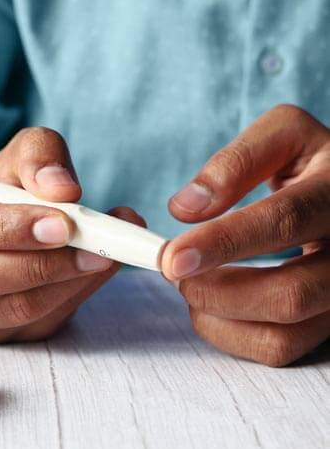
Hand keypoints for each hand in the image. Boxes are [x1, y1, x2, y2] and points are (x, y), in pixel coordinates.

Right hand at [0, 127, 143, 342]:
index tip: (61, 223)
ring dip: (61, 286)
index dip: (5, 227)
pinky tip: (92, 274)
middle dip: (37, 265)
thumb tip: (62, 188)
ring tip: (105, 256)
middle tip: (93, 247)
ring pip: (0, 311)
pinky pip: (24, 328)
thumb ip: (37, 157)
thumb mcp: (11, 156)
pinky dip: (67, 301)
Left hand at [162, 104, 329, 365]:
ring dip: (218, 314)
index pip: (284, 221)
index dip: (223, 242)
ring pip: (284, 332)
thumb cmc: (312, 162)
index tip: (173, 257)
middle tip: (172, 269)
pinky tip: (210, 304)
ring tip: (189, 284)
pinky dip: (230, 334)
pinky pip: (280, 348)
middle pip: (290, 294)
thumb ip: (235, 162)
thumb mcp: (283, 135)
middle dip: (215, 290)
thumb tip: (186, 208)